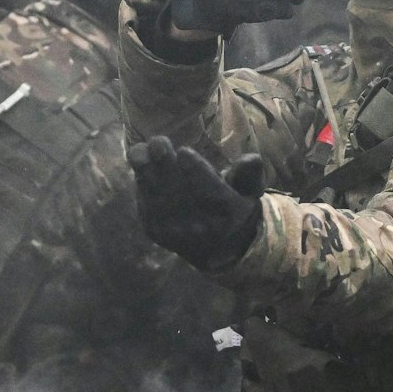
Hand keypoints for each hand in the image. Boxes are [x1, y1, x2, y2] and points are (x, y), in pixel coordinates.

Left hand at [127, 137, 265, 269]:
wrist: (217, 248)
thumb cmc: (233, 207)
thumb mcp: (248, 191)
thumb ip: (249, 174)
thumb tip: (252, 158)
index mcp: (228, 213)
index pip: (211, 191)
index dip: (195, 171)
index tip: (184, 152)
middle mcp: (200, 226)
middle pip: (179, 193)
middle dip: (165, 166)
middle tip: (159, 143)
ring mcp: (175, 231)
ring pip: (156, 198)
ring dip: (145, 172)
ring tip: (141, 150)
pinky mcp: (156, 231)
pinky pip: (145, 206)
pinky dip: (140, 184)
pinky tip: (141, 164)